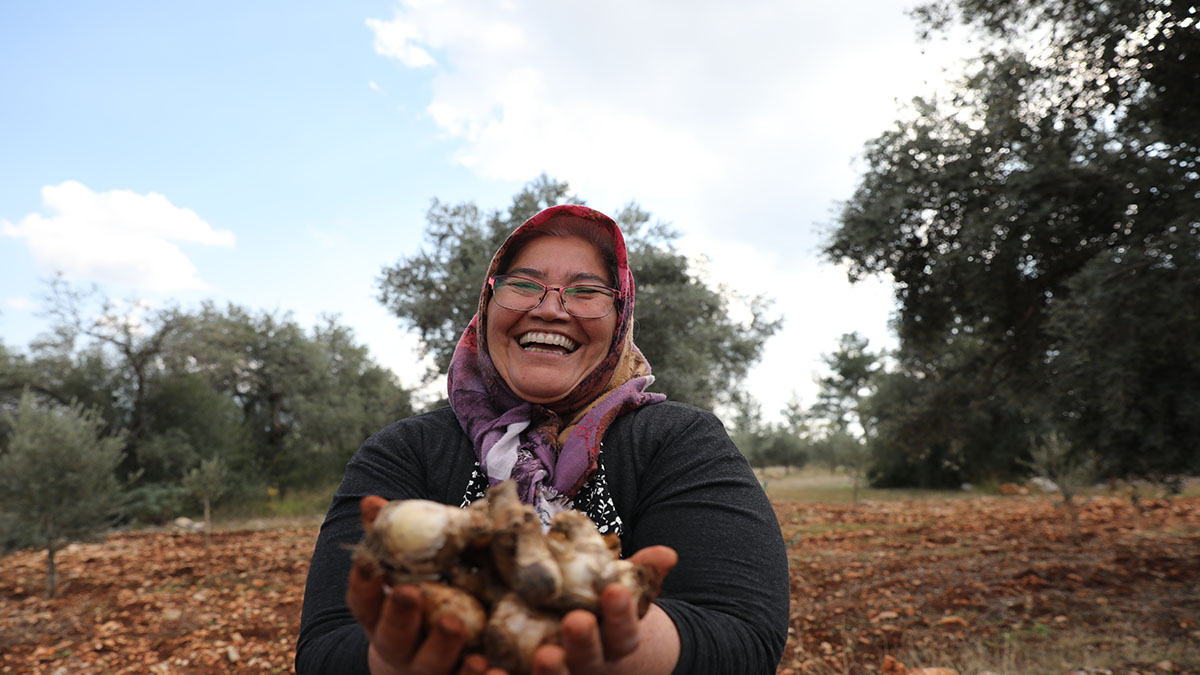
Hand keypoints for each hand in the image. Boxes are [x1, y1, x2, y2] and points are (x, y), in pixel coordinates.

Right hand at [348, 496, 503, 674]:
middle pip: (394, 636)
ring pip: (431, 664)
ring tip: (454, 624)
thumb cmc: (420, 601)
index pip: (364, 601)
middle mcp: (399, 647)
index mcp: (381, 617)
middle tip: (411, 592)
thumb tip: (371, 500)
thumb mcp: (406, 571)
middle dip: (400, 615)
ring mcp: (427, 669)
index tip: (368, 563)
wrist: (422, 663)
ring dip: (442, 646)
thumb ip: (392, 539)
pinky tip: (489, 664)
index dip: (364, 583)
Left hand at [527, 546, 678, 674]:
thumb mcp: (625, 591)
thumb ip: (643, 574)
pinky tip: (494, 670)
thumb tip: (667, 554)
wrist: (587, 643)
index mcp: (617, 641)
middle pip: (591, 660)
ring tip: (543, 654)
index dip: (621, 613)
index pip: (624, 631)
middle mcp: (592, 664)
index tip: (615, 589)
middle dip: (585, 642)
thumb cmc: (602, 609)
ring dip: (551, 670)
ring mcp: (565, 674)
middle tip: (577, 620)